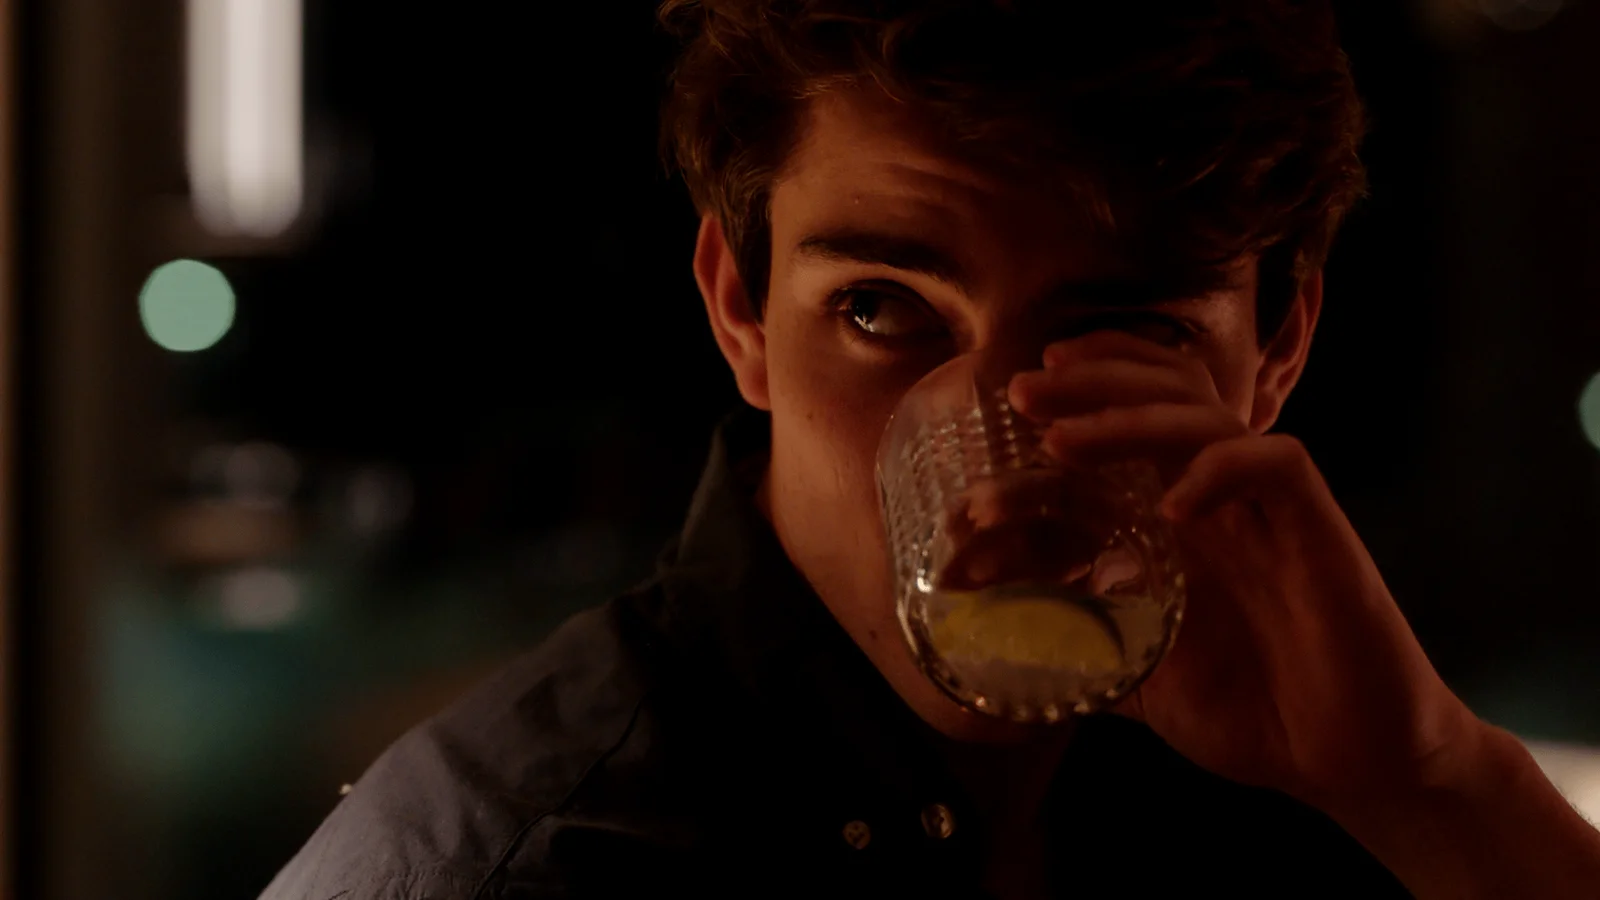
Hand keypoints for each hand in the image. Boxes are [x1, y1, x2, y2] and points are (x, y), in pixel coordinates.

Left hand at [1007, 331, 1481, 810]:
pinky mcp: (1321, 534)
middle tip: (1024, 392)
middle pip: (1170, 394)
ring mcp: (1274, 512)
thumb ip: (1090, 647)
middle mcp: (1229, 498)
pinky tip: (1172, 508)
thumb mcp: (1147, 677)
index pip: (1147, 409)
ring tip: (1062, 440)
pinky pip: (1276, 465)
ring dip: (1131, 419)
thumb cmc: (1256, 712)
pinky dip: (1219, 472)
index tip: (1026, 384)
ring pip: (1208, 419)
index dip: (1094, 381)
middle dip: (1095, 381)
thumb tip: (1013, 642)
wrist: (1351, 764)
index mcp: (1190, 514)